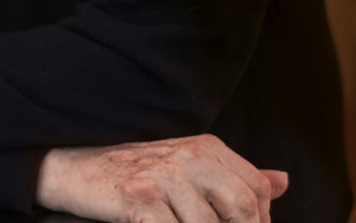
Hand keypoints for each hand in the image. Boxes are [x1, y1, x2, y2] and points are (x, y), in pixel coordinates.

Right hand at [35, 134, 287, 222]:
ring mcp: (164, 176)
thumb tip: (283, 181)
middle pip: (244, 209)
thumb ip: (235, 176)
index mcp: (206, 146)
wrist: (72, 168)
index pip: (258, 192)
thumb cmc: (132, 173)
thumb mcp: (186, 166)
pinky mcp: (140, 199)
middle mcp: (189, 155)